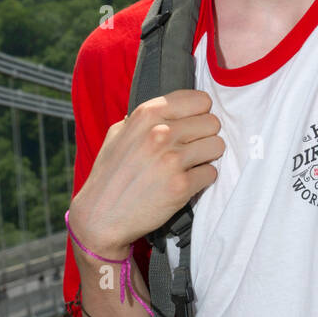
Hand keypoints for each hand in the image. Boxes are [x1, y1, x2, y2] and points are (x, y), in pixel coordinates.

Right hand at [69, 89, 224, 258]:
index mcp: (147, 115)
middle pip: (212, 122)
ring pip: (217, 145)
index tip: (192, 125)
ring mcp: (172, 160)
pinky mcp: (181, 186)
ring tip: (189, 164)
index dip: (199, 113)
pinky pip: (212, 173)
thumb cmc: (109, 174)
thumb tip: (172, 108)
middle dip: (205, 135)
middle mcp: (160, 133)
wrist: (100, 216)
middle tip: (190, 148)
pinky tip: (184, 182)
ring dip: (207, 156)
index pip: (199, 100)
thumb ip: (146, 118)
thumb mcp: (118, 134)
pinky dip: (202, 179)